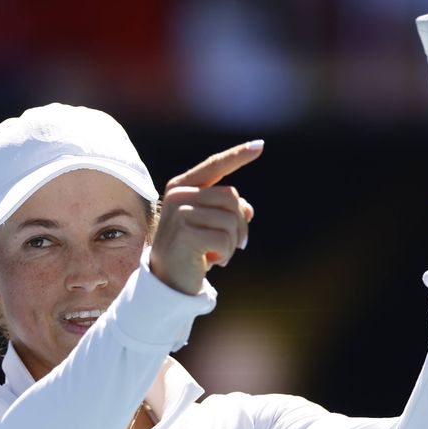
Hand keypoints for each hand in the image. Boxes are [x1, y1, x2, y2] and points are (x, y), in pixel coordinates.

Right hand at [149, 141, 260, 294]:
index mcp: (182, 187)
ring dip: (232, 243)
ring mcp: (179, 213)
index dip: (238, 156)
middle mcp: (178, 195)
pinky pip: (225, 238)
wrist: (167, 283)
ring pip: (231, 219)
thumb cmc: (191, 252)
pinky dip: (225, 254)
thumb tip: (247, 209)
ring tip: (218, 255)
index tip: (260, 145)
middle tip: (235, 246)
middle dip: (240, 224)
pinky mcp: (185, 233)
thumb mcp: (211, 228)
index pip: (215, 166)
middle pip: (231, 196)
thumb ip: (227, 213)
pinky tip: (211, 262)